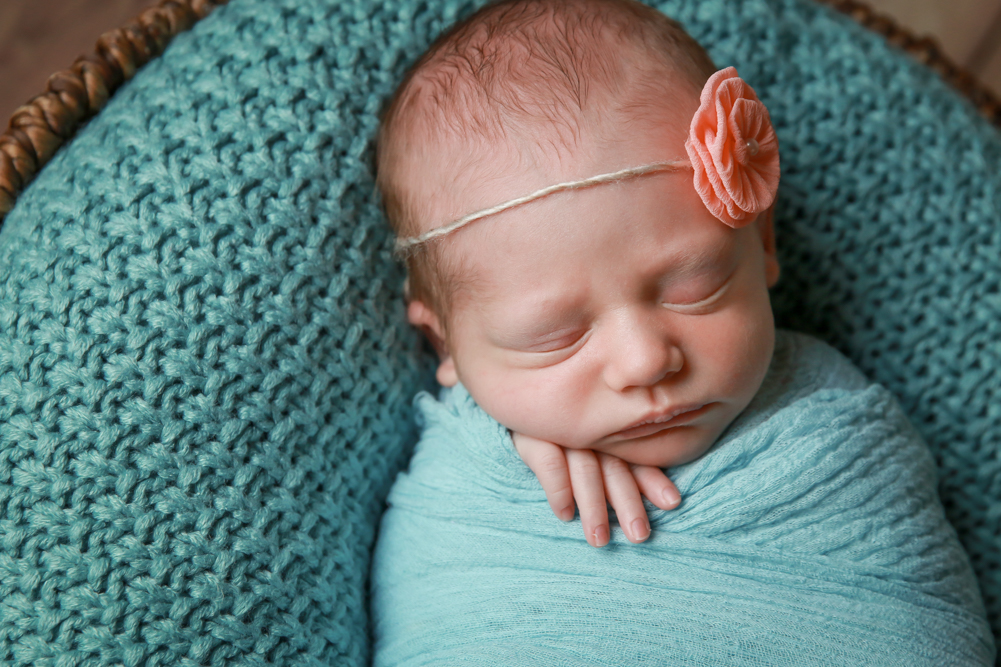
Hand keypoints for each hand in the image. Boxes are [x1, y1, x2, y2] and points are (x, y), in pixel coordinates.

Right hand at [512, 432, 680, 547]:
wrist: (517, 399)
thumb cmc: (564, 432)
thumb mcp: (597, 444)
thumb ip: (626, 463)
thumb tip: (670, 500)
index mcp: (610, 433)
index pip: (635, 457)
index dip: (653, 480)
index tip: (672, 503)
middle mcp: (591, 432)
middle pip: (614, 468)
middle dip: (628, 502)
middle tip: (640, 536)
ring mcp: (562, 431)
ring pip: (586, 469)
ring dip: (594, 506)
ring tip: (600, 540)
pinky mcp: (533, 435)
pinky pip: (550, 463)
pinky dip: (559, 490)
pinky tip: (565, 515)